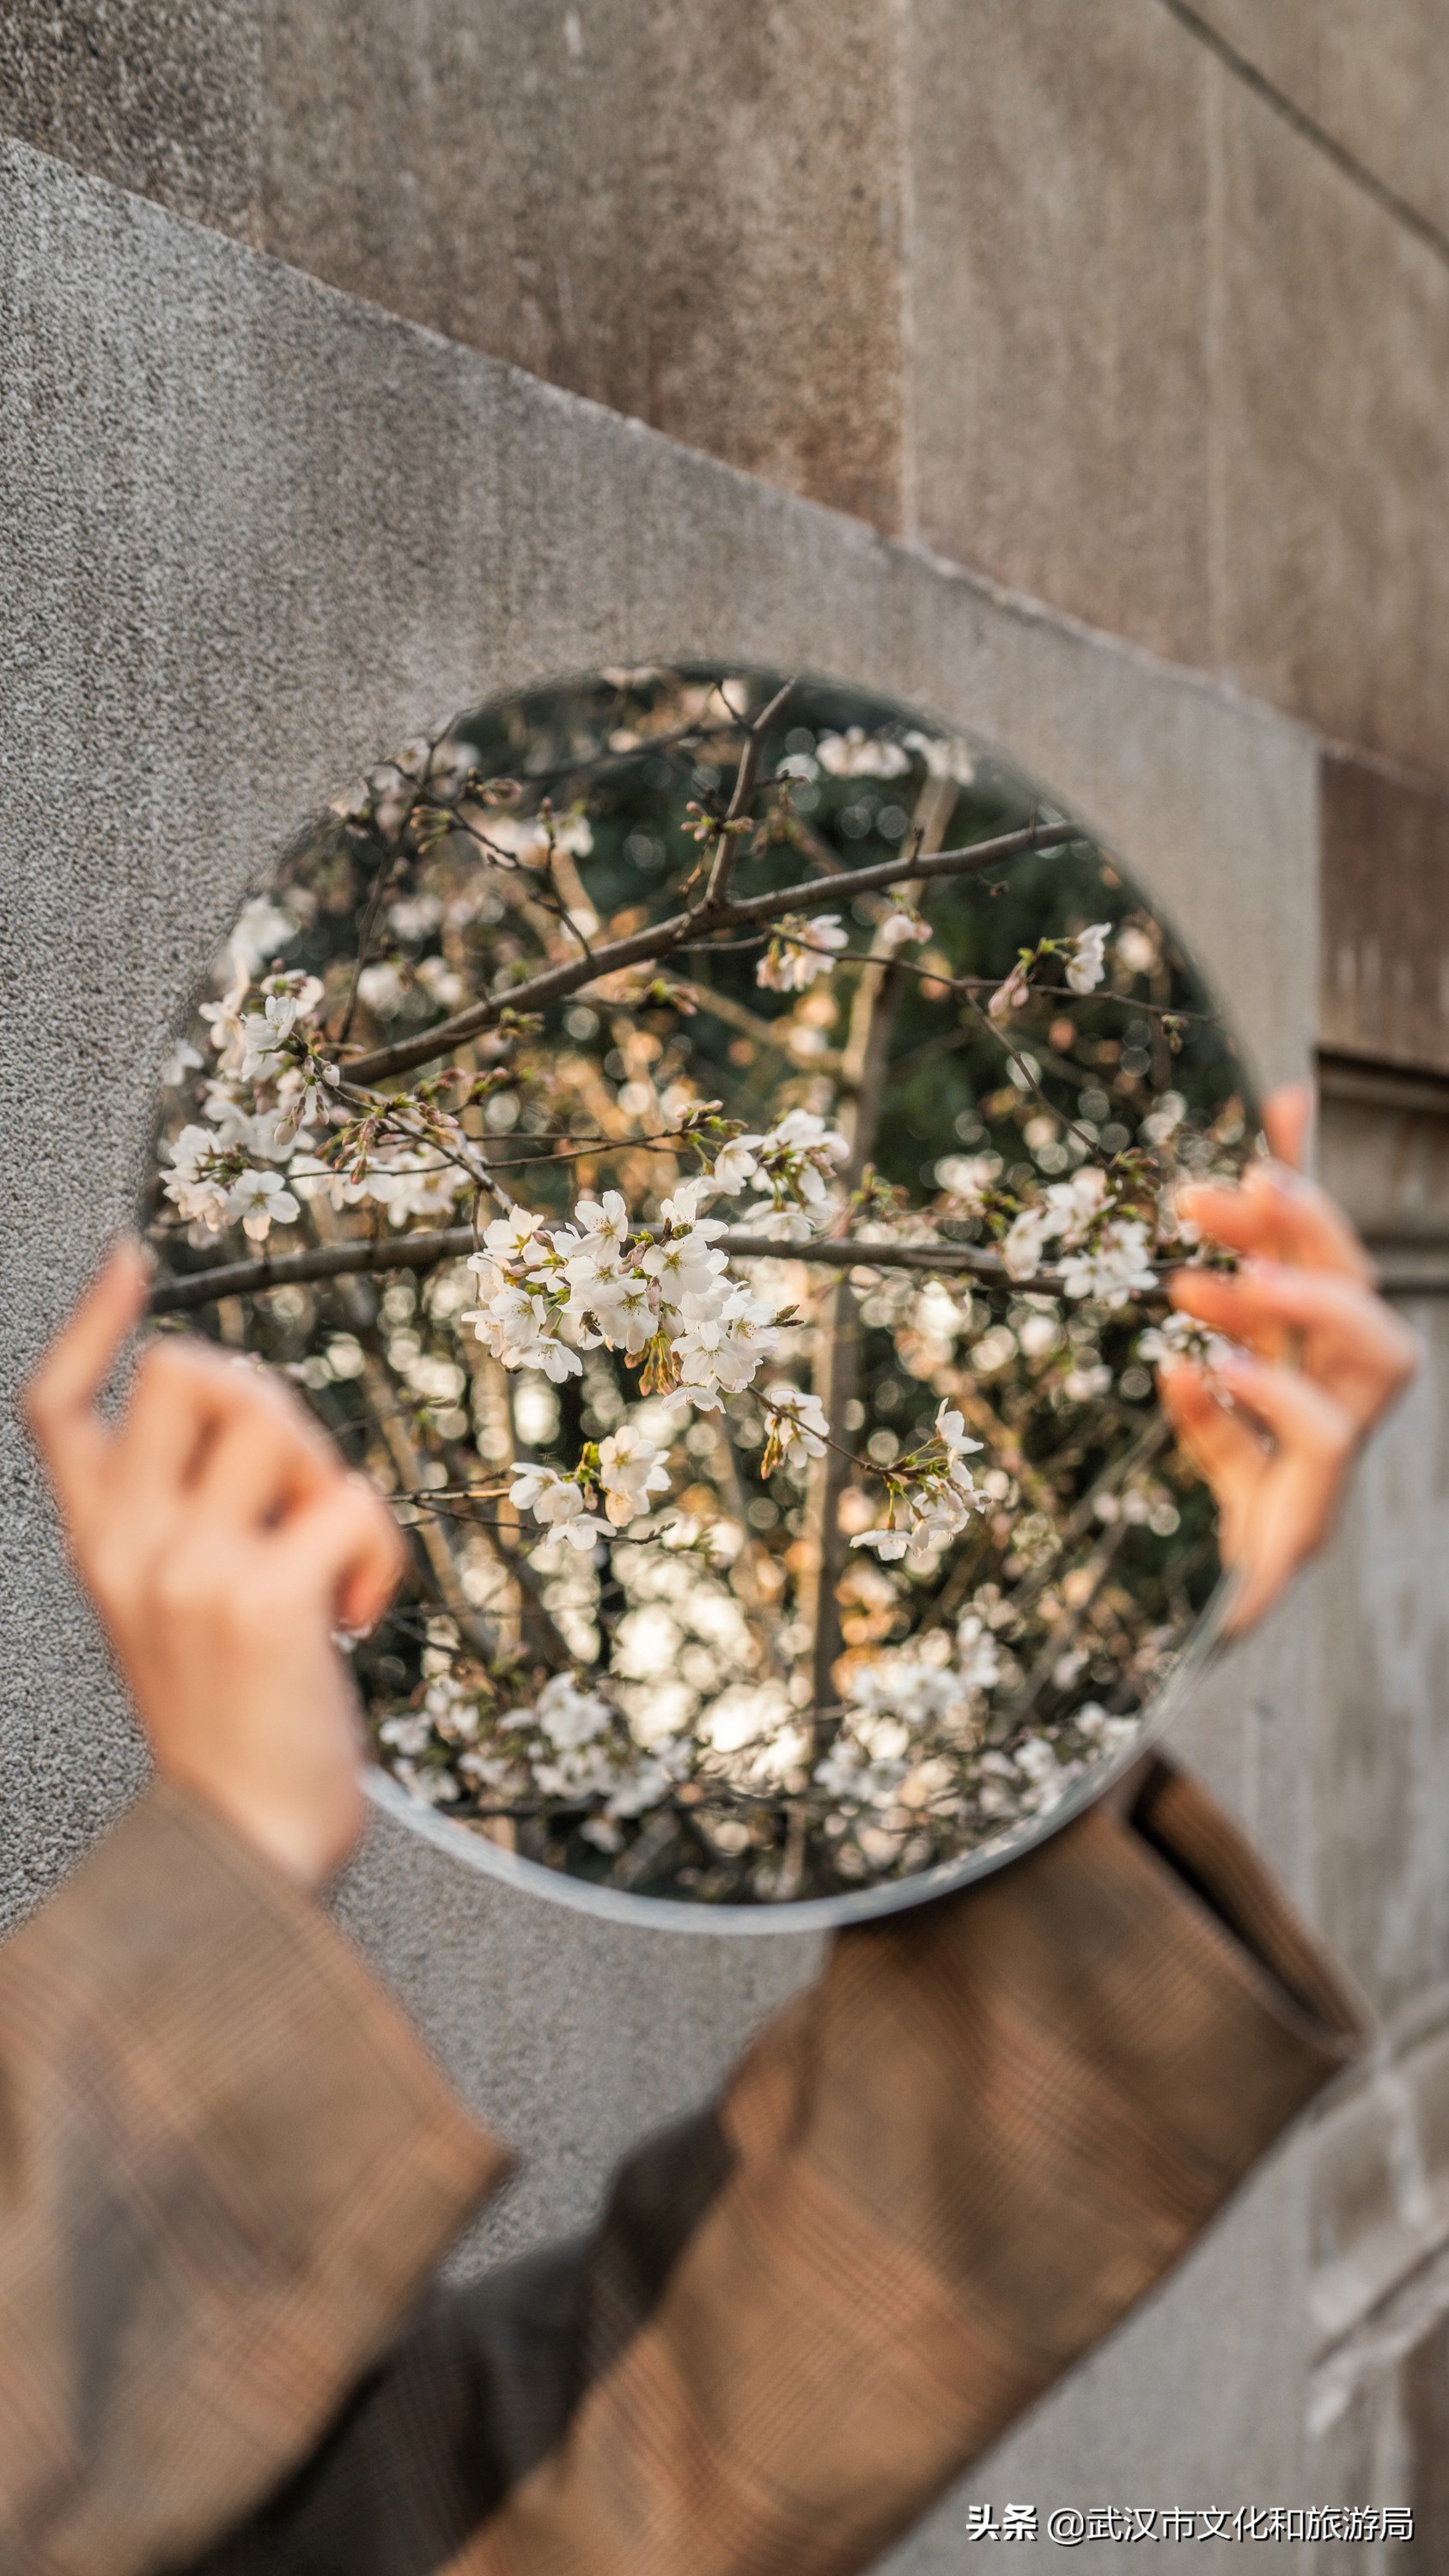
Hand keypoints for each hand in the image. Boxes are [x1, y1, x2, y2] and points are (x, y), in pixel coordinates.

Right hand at [22, 1242, 404, 1886]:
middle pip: (193, 1372)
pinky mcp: (264, 1603)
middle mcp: (128, 1547)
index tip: (132, 1262)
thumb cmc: (235, 1721)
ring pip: (277, 1417)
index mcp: (99, 1546)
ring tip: (330, 1562)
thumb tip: (256, 1413)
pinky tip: (358, 1618)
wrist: (245, 1850)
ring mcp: (190, 1571)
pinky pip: (353, 1504)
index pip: (57, 1407)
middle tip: (300, 1501)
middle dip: (273, 1404)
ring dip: (332, 1475)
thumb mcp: (176, 1608)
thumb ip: (188, 1517)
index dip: (93, 1324)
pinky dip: (381, 1554)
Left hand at [1158, 1084, 1417, 1636]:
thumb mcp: (1189, 1382)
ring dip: (1307, 1308)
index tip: (1278, 1106)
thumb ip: (1206, 1300)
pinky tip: (1194, 1372)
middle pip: (1364, 1295)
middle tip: (1229, 1189)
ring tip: (1213, 1280)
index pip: (1328, 1257)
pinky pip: (1317, 1454)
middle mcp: (1342, 1406)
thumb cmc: (1200, 1494)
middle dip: (1308, 1234)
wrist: (1177, 1632)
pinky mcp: (1301, 1531)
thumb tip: (1206, 1203)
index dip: (1313, 1183)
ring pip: (1383, 1366)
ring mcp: (1334, 1468)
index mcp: (1310, 1365)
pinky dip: (1262, 1404)